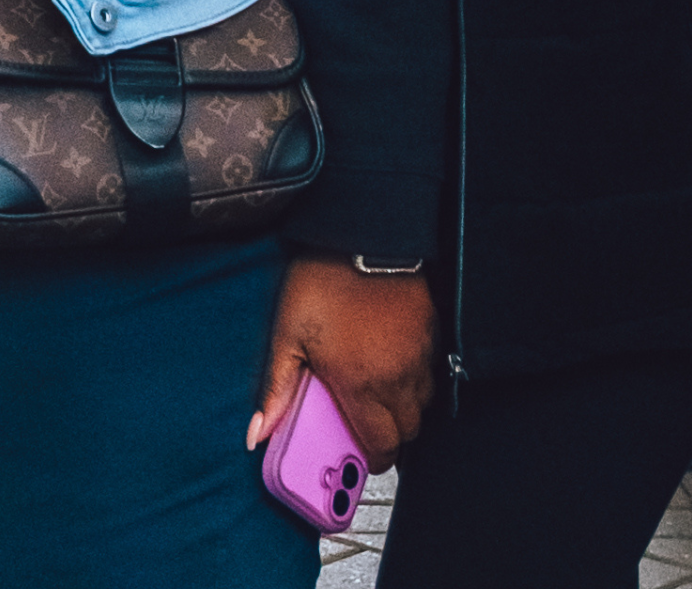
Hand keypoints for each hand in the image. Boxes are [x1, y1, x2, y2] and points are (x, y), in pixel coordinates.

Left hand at [247, 256, 435, 470]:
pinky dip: (415, 381)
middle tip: (363, 424)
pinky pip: (431, 375)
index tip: (360, 457)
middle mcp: (397, 377)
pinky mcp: (432, 335)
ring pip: (422, 405)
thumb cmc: (324, 280)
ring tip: (375, 393)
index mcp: (360, 383)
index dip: (373, 460)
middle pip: (407, 432)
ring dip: (403, 409)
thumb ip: (277, 388)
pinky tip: (391, 365)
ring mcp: (420, 357)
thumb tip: (259, 432)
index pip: (380, 445)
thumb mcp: (287, 333)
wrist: (366, 232)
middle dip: (388, 436)